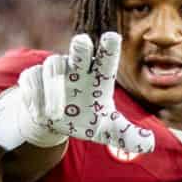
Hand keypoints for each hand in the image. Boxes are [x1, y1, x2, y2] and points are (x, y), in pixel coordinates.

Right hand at [16, 32, 153, 153]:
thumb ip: (126, 135)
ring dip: (54, 91)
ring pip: (52, 67)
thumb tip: (150, 144)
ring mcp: (55, 69)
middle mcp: (77, 67)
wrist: (54, 122)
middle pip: (80, 49)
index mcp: (98, 77)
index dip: (109, 48)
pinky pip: (32, 78)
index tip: (112, 37)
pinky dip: (35, 97)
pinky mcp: (33, 75)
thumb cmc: (86, 120)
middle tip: (81, 43)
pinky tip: (40, 114)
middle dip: (81, 46)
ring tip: (55, 115)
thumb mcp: (107, 130)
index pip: (107, 60)